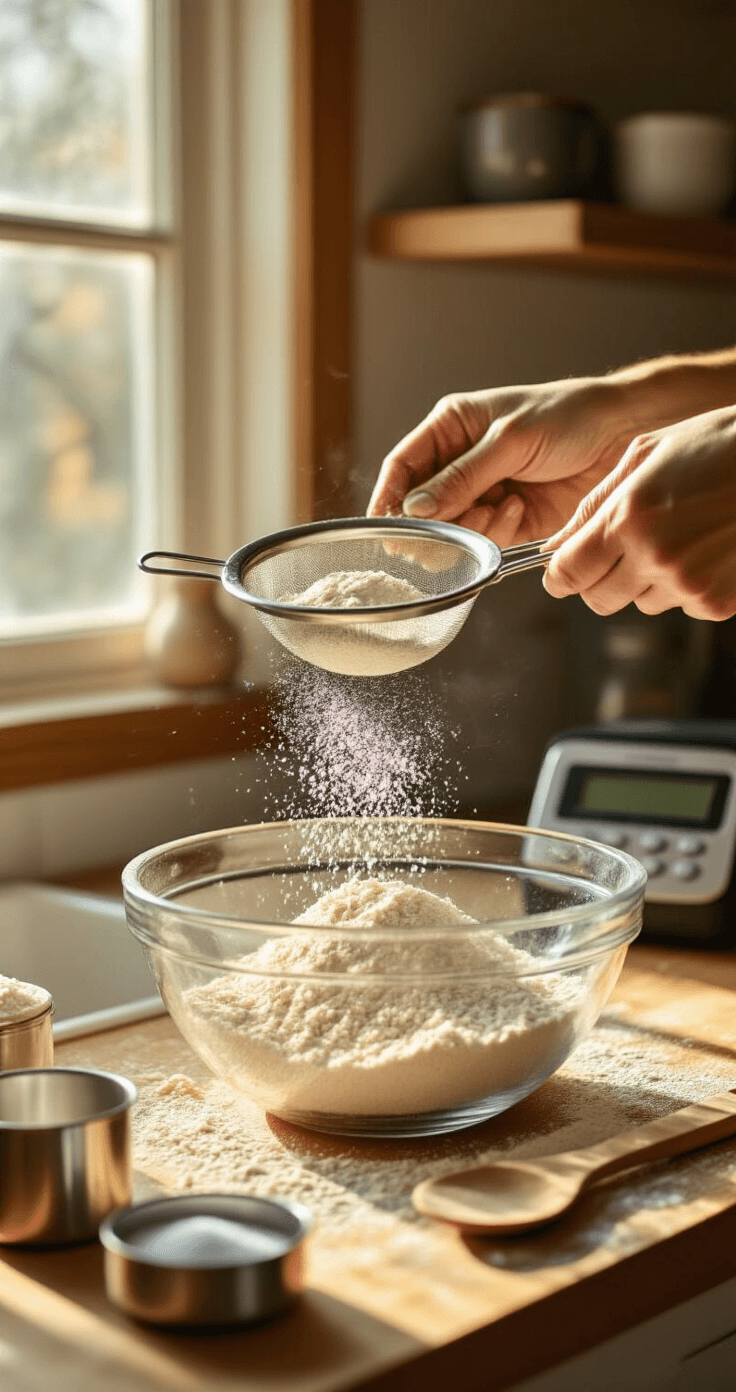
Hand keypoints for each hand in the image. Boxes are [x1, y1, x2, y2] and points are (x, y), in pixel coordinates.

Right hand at [367, 378, 635, 546]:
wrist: (621, 434)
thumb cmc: (567, 416)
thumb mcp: (509, 439)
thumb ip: (462, 477)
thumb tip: (416, 509)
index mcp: (451, 428)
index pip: (402, 467)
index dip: (388, 498)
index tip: (385, 528)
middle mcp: (460, 463)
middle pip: (421, 507)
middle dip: (435, 522)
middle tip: (454, 525)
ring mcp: (484, 492)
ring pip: (451, 529)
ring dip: (470, 529)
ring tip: (501, 509)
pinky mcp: (510, 519)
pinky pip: (484, 539)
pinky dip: (496, 533)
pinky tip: (520, 510)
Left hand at [543, 405, 735, 620]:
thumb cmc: (718, 444)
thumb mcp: (646, 453)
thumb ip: (595, 502)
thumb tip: (557, 542)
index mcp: (629, 519)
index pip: (568, 573)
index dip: (559, 575)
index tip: (563, 571)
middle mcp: (656, 558)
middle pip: (599, 601)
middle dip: (599, 581)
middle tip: (618, 553)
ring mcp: (690, 585)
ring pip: (642, 603)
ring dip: (647, 580)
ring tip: (677, 537)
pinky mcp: (720, 603)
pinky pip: (683, 607)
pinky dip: (687, 586)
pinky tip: (705, 549)